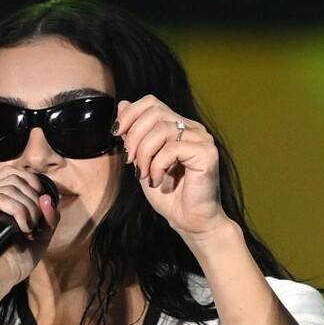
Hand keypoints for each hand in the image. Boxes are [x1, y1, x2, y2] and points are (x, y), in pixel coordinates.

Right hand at [0, 170, 59, 293]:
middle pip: (13, 177)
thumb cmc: (12, 265)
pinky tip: (23, 228)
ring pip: (9, 187)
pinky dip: (18, 211)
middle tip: (36, 222)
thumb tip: (47, 198)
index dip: (31, 182)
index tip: (42, 204)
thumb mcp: (39, 238)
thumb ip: (48, 218)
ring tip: (29, 228)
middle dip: (33, 198)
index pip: (12, 173)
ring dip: (28, 207)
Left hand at [116, 95, 225, 237]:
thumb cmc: (168, 195)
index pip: (152, 103)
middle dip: (134, 136)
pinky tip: (158, 181)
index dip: (130, 114)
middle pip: (155, 112)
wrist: (190, 221)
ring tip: (144, 175)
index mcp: (180, 126)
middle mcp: (194, 128)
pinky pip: (172, 149)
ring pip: (162, 129)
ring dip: (144, 154)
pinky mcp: (207, 154)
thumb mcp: (142, 160)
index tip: (116, 134)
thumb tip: (122, 104)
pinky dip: (158, 166)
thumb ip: (134, 134)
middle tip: (129, 161)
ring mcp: (203, 139)